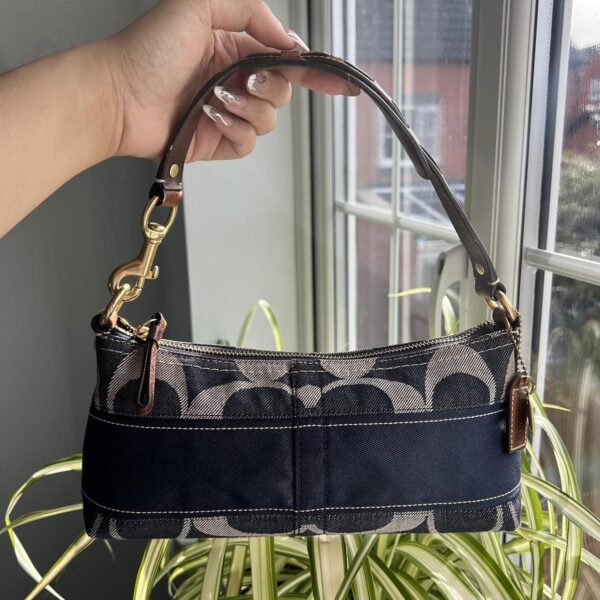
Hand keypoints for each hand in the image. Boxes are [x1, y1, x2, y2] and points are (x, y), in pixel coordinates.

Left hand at [107, 0, 358, 161]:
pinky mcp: (218, 141)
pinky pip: (248, 144)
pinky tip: (211, 119)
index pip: (285, 58)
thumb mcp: (198, 5)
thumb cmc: (146, 51)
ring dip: (245, 109)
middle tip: (240, 80)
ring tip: (214, 99)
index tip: (339, 80)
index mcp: (233, 47)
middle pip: (282, 91)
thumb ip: (249, 9)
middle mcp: (233, 80)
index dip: (315, 69)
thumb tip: (285, 38)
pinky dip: (234, 132)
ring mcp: (227, 113)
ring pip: (268, 120)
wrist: (118, 98)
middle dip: (267, 86)